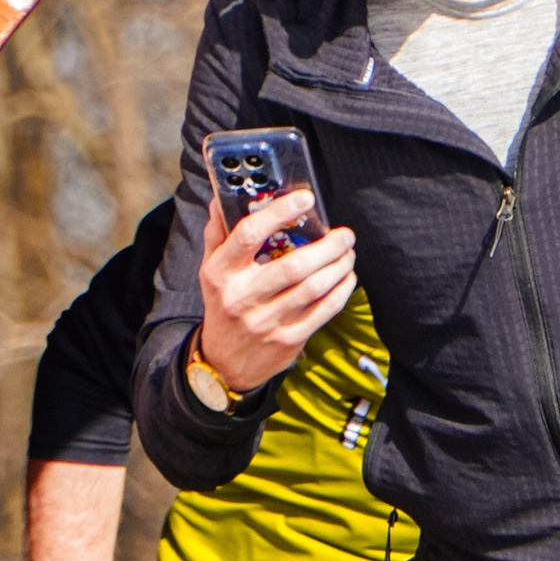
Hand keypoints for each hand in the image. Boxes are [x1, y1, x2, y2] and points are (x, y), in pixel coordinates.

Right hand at [195, 180, 356, 395]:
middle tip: (344, 234)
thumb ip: (218, 233)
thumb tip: (222, 198)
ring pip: (314, 288)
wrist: (225, 363)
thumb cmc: (224, 304)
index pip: (248, 234)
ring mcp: (266, 321)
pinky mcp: (288, 340)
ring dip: (339, 266)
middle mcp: (243, 297)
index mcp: (221, 272)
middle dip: (328, 246)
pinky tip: (346, 278)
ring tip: (348, 253)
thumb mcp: (211, 270)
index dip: (279, 212)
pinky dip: (341, 291)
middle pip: (293, 265)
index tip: (304, 199)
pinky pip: (323, 311)